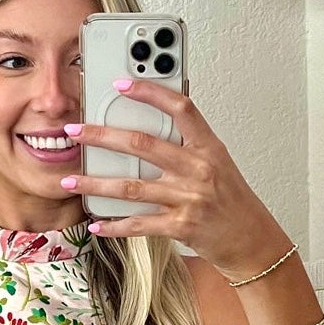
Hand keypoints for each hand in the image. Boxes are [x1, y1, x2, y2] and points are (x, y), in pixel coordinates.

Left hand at [59, 78, 294, 278]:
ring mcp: (188, 199)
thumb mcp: (218, 163)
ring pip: (131, 187)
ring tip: (70, 181)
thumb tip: (155, 125)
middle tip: (75, 131)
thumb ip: (189, 144)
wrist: (252, 240)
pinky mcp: (180, 227)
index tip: (122, 84)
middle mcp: (198, 169)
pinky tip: (97, 223)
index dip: (150, 92)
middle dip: (101, 136)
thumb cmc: (233, 201)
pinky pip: (139, 224)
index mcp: (208, 147)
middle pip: (142, 144)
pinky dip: (114, 225)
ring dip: (95, 184)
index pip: (180, 107)